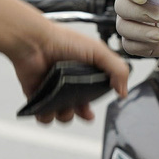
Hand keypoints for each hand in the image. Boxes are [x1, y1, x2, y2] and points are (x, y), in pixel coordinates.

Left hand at [9, 22, 130, 122]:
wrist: (34, 42)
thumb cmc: (63, 41)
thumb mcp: (99, 52)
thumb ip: (117, 70)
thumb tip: (124, 91)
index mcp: (84, 71)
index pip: (93, 93)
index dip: (95, 103)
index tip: (93, 107)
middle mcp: (68, 81)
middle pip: (78, 108)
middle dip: (81, 114)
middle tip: (82, 111)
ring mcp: (52, 88)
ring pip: (61, 114)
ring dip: (64, 116)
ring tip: (61, 106)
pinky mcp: (37, 94)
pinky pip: (42, 114)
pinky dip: (45, 117)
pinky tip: (47, 110)